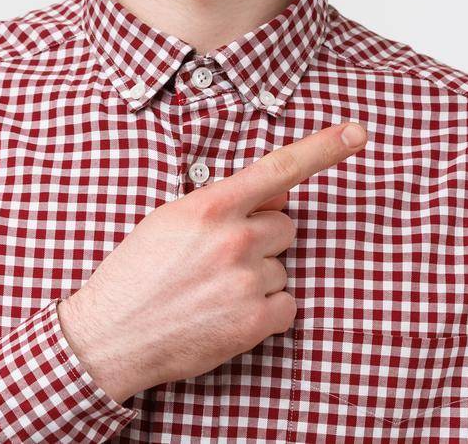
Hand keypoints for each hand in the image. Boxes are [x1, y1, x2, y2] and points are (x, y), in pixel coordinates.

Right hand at [57, 120, 368, 402]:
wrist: (110, 337)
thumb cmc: (137, 275)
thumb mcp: (171, 220)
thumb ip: (224, 202)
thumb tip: (277, 192)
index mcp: (210, 207)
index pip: (277, 168)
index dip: (322, 147)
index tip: (357, 132)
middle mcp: (234, 239)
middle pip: (285, 226)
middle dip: (262, 239)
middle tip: (219, 260)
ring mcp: (246, 281)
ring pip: (282, 268)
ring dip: (258, 278)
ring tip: (212, 292)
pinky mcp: (254, 322)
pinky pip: (287, 305)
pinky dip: (266, 312)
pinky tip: (227, 315)